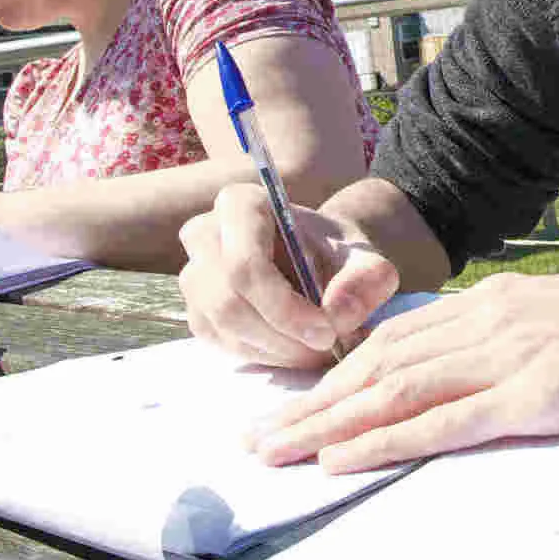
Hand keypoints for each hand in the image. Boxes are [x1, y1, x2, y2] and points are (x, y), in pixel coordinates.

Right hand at [179, 181, 399, 367]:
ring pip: (223, 327)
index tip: (327, 332)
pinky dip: (263, 355)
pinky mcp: (197, 309)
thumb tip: (338, 316)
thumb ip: (364, 280)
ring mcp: (193, 273)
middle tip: (327, 349)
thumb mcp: (365, 259)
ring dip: (275, 350)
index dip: (284, 308)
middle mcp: (204, 233)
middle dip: (281, 336)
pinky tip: (296, 349)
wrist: (320, 258)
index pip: (245, 265)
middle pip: (228, 301)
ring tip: (318, 350)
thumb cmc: (336, 252)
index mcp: (240, 204)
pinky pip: (221, 344)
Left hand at [249, 265, 558, 473]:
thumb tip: (498, 375)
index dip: (340, 374)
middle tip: (256, 437)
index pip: (399, 341)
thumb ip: (531, 344)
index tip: (298, 404)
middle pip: (378, 365)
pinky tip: (344, 456)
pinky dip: (385, 439)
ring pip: (395, 390)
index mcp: (504, 304)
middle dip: (310, 403)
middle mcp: (494, 321)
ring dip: (326, 423)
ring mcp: (513, 356)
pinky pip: (446, 420)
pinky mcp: (539, 395)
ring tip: (275, 451)